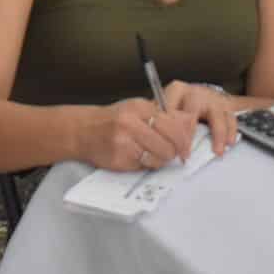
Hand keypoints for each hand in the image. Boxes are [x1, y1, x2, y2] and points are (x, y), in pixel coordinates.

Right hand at [75, 98, 196, 171]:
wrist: (83, 130)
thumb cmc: (114, 120)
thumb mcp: (138, 109)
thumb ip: (164, 115)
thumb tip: (190, 122)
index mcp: (139, 107)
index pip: (173, 125)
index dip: (184, 139)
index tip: (186, 147)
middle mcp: (131, 123)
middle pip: (169, 144)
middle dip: (174, 152)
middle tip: (173, 154)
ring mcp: (124, 142)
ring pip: (159, 158)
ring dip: (160, 160)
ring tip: (151, 154)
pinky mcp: (119, 159)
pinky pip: (144, 166)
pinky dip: (145, 164)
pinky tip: (137, 156)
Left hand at [164, 80, 240, 155]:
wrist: (196, 96)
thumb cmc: (179, 105)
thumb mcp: (165, 108)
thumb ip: (161, 120)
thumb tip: (155, 139)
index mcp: (176, 91)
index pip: (173, 108)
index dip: (171, 129)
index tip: (173, 147)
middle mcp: (195, 92)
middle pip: (194, 105)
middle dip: (192, 131)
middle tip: (190, 150)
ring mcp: (212, 97)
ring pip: (217, 113)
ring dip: (218, 134)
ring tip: (217, 150)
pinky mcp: (225, 105)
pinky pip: (230, 118)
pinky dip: (231, 131)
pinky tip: (229, 142)